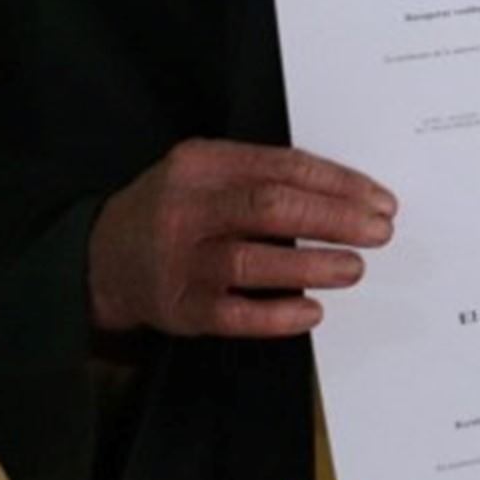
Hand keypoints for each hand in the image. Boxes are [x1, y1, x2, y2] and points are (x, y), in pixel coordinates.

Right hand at [87, 140, 397, 338]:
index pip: (284, 167)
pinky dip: (279, 315)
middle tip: (379, 231)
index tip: (379, 199)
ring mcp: (180, 262)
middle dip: (335, 219)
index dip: (339, 183)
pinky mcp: (179, 309)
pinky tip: (313, 311)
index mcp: (202, 164)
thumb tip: (348, 194)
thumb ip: (265, 174)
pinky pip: (235, 315)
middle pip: (271, 208)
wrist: (99, 258)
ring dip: (314, 266)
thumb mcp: (210, 172)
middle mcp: (187, 210)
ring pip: (253, 262)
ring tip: (355, 268)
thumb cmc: (176, 208)